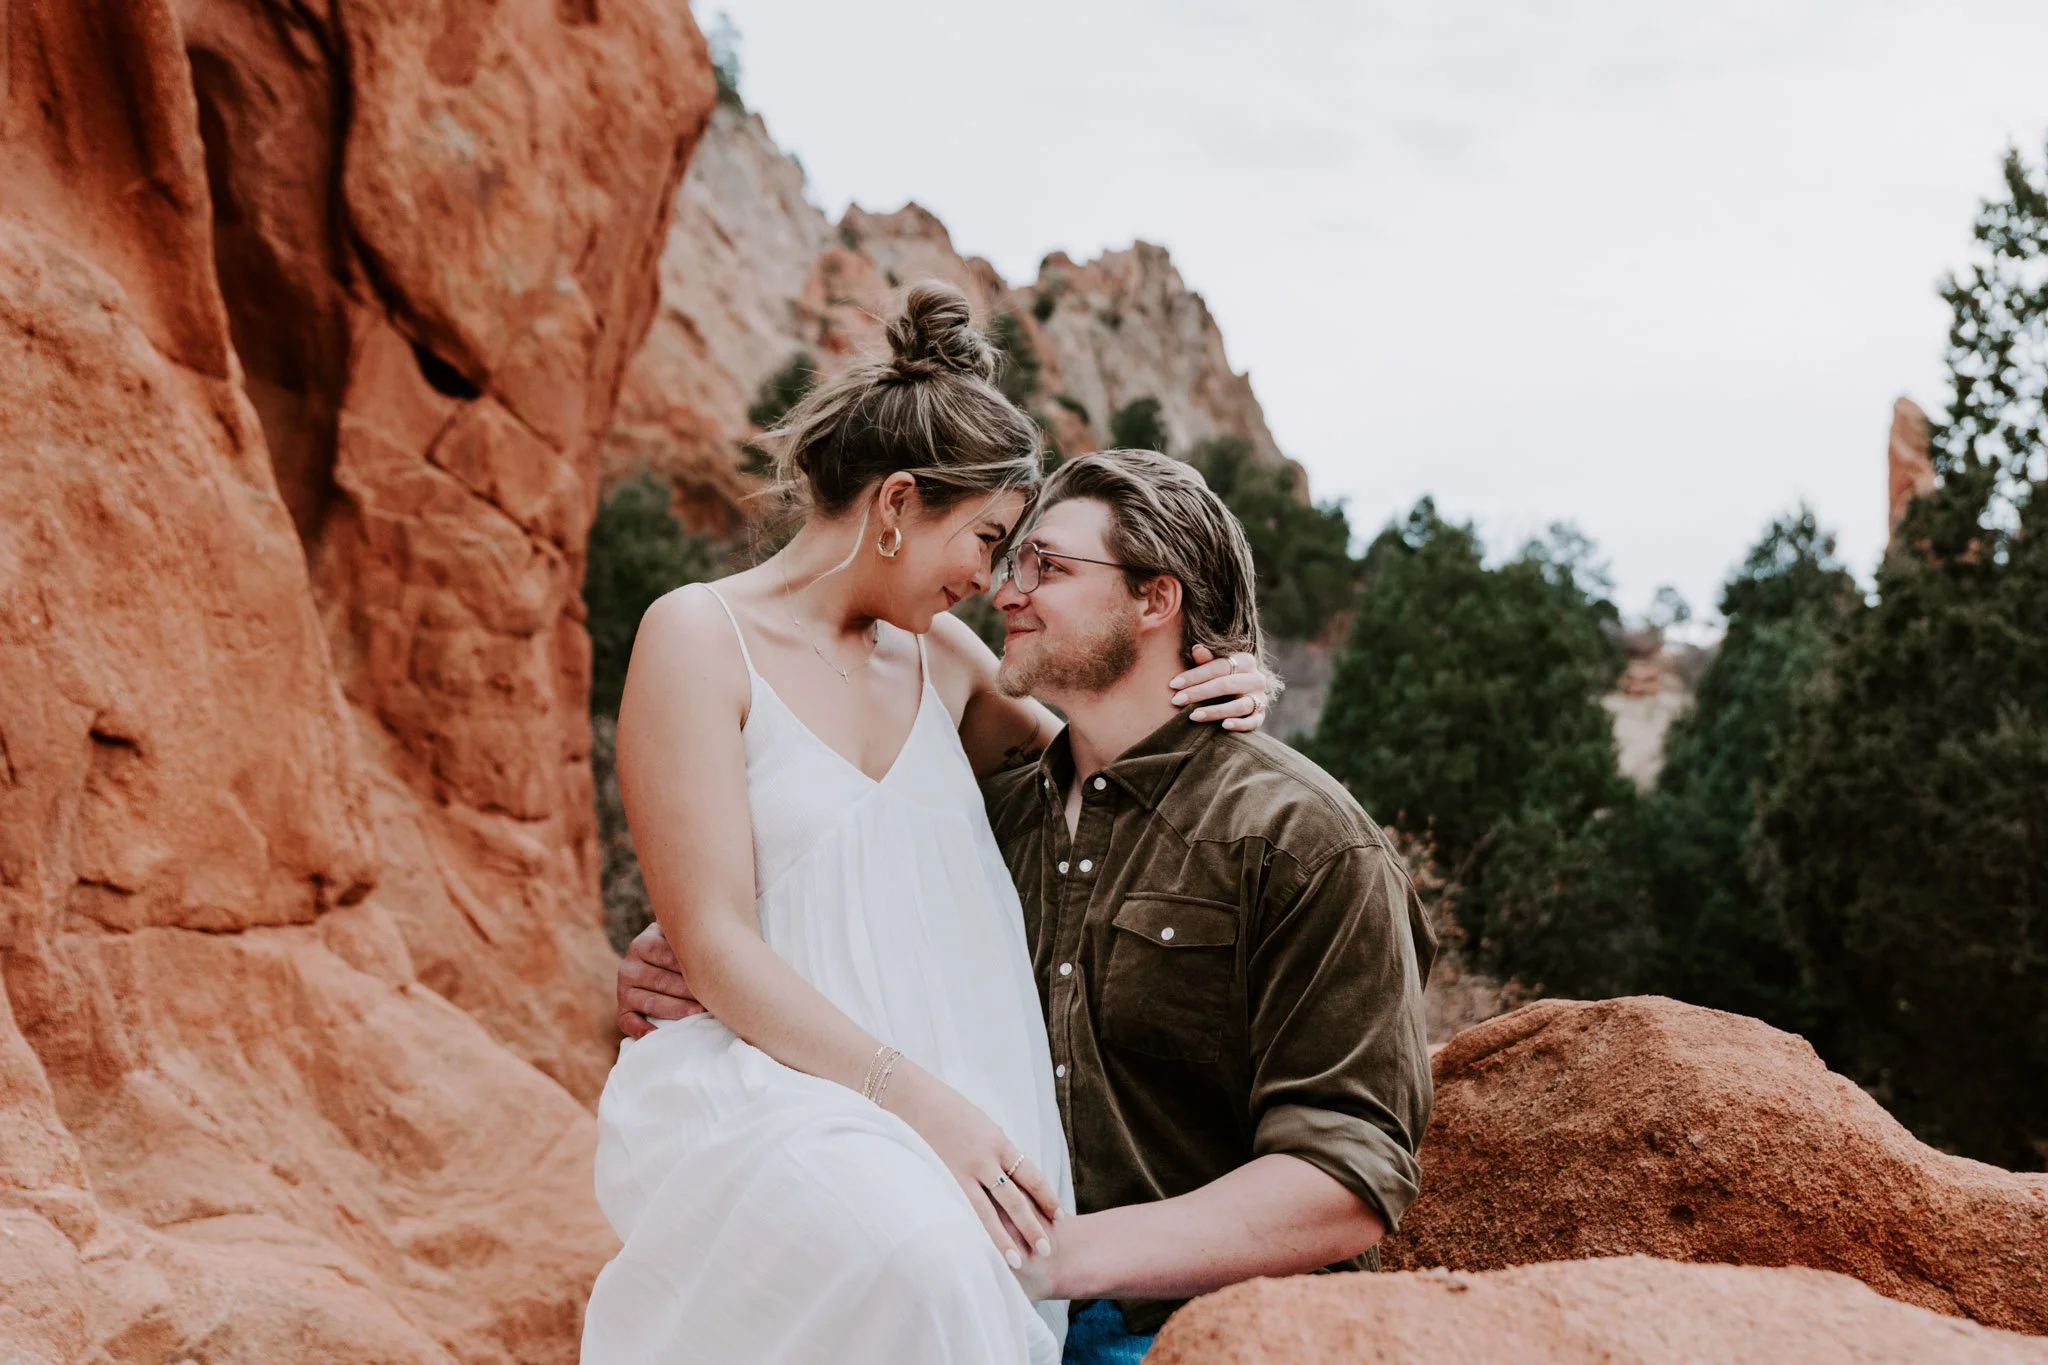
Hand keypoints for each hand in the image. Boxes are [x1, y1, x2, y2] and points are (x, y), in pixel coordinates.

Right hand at [616, 922, 705, 1038]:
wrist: (654, 964)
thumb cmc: (677, 949)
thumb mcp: (677, 934)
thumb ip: (689, 930)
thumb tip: (712, 930)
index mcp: (643, 944)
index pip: (669, 957)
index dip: (692, 967)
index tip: (714, 976)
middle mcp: (629, 966)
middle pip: (663, 981)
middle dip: (689, 991)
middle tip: (713, 998)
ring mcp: (623, 990)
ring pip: (651, 1002)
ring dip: (676, 1010)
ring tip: (699, 1014)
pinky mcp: (622, 1010)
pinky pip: (628, 1022)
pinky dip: (641, 1030)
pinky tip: (657, 1035)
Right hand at [882, 1063, 1060, 1272]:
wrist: (910, 1097)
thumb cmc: (945, 1109)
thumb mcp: (980, 1124)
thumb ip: (994, 1147)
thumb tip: (1008, 1169)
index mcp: (998, 1142)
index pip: (1031, 1176)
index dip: (1047, 1198)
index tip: (1058, 1216)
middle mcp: (984, 1158)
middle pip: (1016, 1198)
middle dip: (1033, 1225)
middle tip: (1047, 1249)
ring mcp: (961, 1171)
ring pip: (990, 1212)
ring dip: (1006, 1238)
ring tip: (1019, 1261)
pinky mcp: (940, 1179)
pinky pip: (962, 1210)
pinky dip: (973, 1231)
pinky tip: (978, 1250)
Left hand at [1170, 644, 1282, 732]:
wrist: (1245, 694)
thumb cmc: (1223, 677)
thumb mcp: (1215, 667)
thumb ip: (1206, 661)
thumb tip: (1196, 648)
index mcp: (1246, 661)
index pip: (1219, 666)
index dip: (1195, 675)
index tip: (1173, 684)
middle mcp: (1256, 678)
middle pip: (1226, 684)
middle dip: (1199, 692)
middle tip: (1176, 700)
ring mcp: (1261, 698)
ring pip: (1239, 705)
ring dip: (1215, 711)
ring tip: (1193, 716)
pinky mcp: (1261, 716)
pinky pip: (1252, 722)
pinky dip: (1239, 724)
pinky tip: (1224, 725)